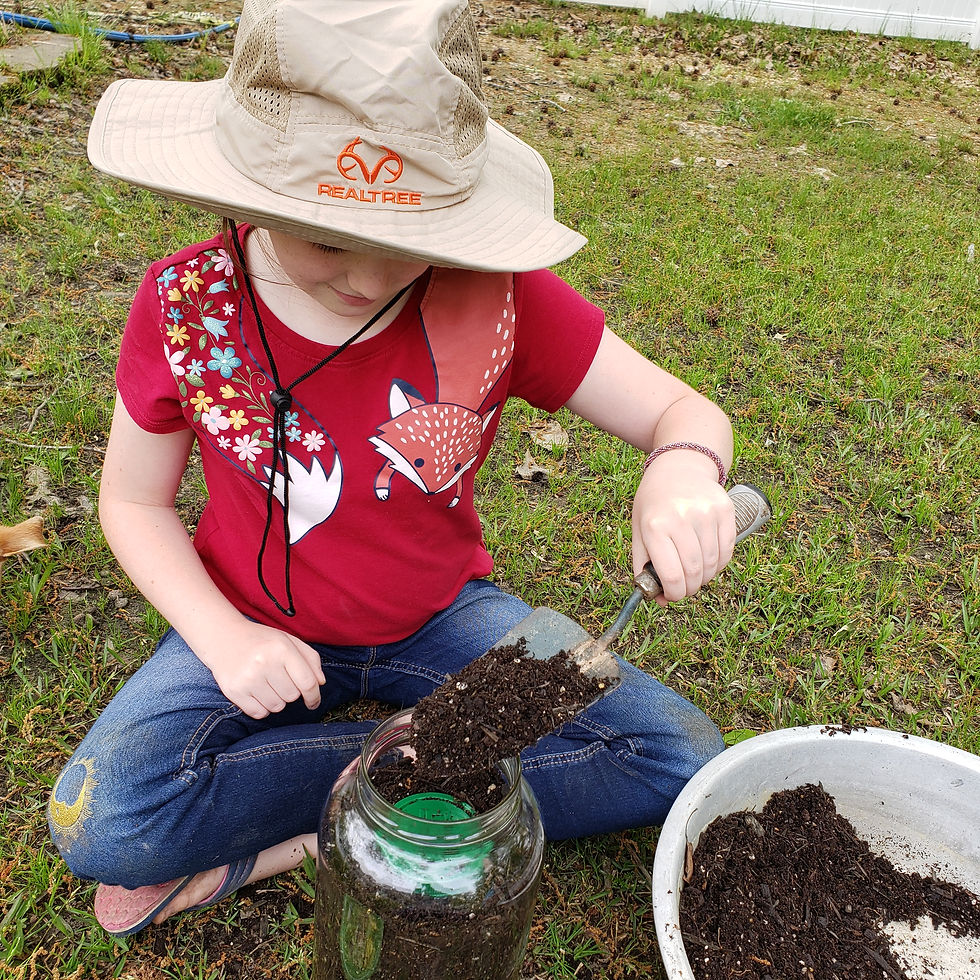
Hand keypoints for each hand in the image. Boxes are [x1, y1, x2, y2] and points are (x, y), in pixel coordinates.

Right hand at [195, 619, 325, 718]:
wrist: (224, 638)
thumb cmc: (262, 641)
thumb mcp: (289, 641)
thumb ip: (310, 659)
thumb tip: (320, 683)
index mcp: (282, 648)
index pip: (307, 682)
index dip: (314, 696)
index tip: (313, 702)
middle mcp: (265, 663)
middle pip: (292, 696)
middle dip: (290, 692)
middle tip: (279, 680)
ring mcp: (248, 678)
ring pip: (277, 707)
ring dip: (276, 700)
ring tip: (267, 684)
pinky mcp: (234, 691)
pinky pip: (259, 713)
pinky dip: (262, 708)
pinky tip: (258, 693)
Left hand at [632, 452, 735, 605]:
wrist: (678, 468)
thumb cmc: (654, 504)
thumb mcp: (638, 531)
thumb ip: (645, 566)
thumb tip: (660, 599)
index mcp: (655, 526)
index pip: (672, 575)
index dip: (674, 594)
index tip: (672, 595)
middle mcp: (681, 518)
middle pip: (694, 572)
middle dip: (690, 588)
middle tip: (684, 588)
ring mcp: (706, 512)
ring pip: (713, 564)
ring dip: (705, 577)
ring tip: (695, 574)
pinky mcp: (725, 509)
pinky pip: (727, 550)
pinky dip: (719, 564)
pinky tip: (709, 562)